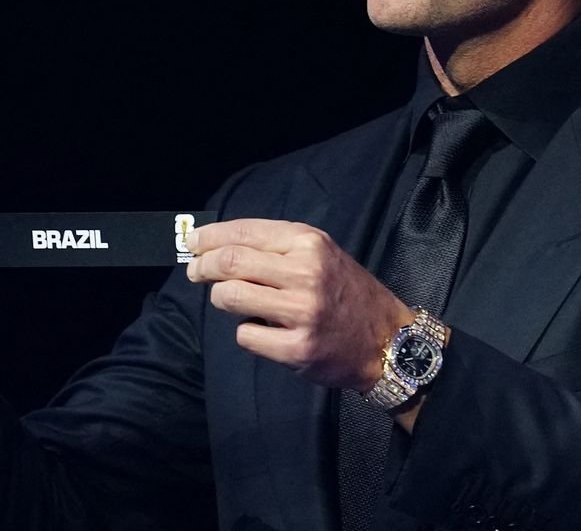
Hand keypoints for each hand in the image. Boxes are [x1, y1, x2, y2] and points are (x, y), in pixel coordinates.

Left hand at [185, 219, 412, 390]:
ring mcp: (301, 312)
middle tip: (195, 272)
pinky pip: (245, 336)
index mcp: (309, 243)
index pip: (244, 232)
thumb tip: (218, 245)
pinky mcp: (297, 348)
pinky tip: (264, 330)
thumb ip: (277, 247)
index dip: (209, 237)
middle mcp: (306, 273)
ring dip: (222, 299)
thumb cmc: (348, 293)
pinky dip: (246, 332)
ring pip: (229, 297)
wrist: (389, 340)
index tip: (192, 243)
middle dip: (202, 266)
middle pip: (229, 262)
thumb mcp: (321, 254)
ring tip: (234, 302)